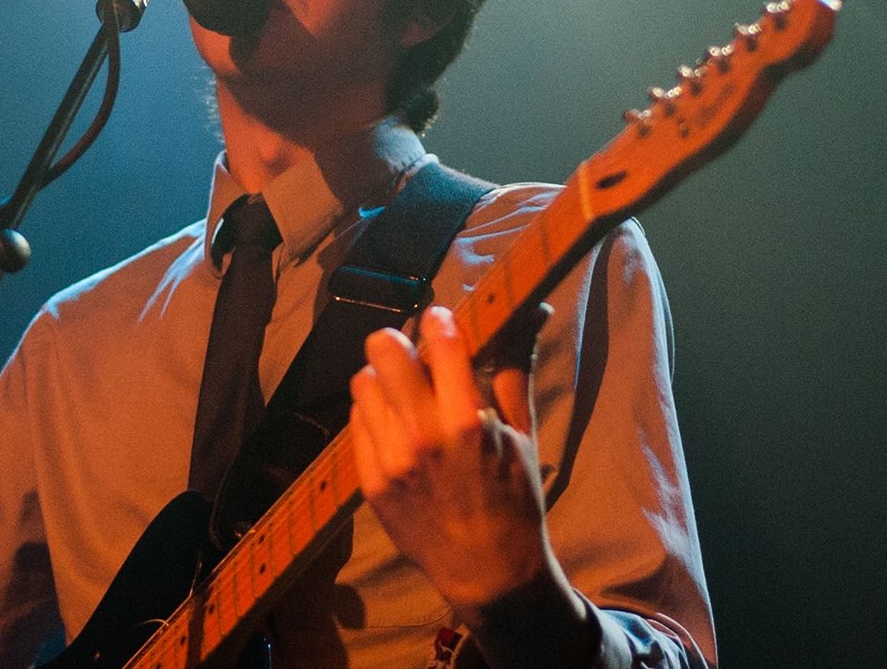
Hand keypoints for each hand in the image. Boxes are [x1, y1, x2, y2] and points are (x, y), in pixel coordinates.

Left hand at [349, 306, 562, 613]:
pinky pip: (356, 422)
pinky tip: (395, 425)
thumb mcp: (523, 435)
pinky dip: (374, 414)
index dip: (439, 321)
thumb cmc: (513, 499)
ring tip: (403, 393)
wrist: (486, 570)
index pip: (439, 342)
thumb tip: (529, 315)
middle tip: (415, 354)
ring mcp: (390, 459)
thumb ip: (515, 371)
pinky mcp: (369, 481)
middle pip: (384, 350)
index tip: (441, 319)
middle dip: (400, 342)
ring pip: (363, 382)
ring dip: (383, 379)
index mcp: (467, 421)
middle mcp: (422, 436)